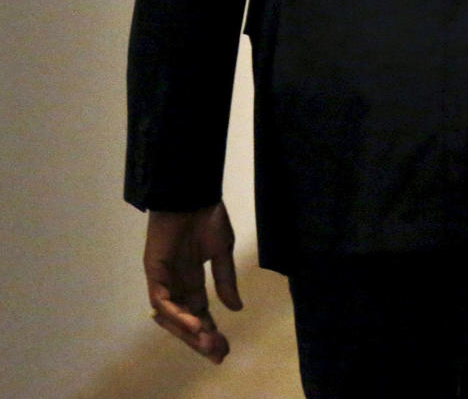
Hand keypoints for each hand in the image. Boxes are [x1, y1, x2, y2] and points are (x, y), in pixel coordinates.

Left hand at [144, 201, 242, 363]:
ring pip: (171, 315)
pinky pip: (161, 300)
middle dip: (200, 338)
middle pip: (186, 319)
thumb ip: (225, 280)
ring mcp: (164, 278)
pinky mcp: (154, 270)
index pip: (200, 312)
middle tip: (218, 353)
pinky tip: (195, 323)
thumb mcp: (222, 252)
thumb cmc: (207, 217)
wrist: (193, 194)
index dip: (211, 332)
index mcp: (193, 279)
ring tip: (207, 343)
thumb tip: (235, 308)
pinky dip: (176, 314)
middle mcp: (177, 283)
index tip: (225, 349)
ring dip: (188, 331)